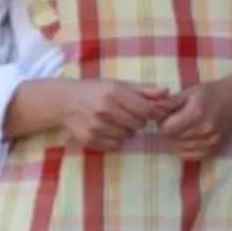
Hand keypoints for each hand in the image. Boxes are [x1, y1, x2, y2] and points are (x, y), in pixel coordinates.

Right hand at [52, 80, 175, 150]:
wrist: (64, 102)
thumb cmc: (96, 91)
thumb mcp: (119, 85)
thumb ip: (144, 90)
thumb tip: (167, 92)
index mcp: (114, 92)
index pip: (146, 109)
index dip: (149, 112)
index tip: (145, 110)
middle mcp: (105, 109)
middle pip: (138, 124)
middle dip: (136, 120)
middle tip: (126, 114)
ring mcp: (96, 126)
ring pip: (127, 136)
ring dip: (125, 131)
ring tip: (114, 121)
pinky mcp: (89, 139)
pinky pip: (115, 145)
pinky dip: (115, 140)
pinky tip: (106, 129)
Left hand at [161, 79, 231, 159]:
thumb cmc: (211, 93)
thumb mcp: (190, 91)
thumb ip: (170, 102)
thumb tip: (153, 109)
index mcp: (196, 113)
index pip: (167, 129)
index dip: (163, 123)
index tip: (168, 116)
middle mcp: (204, 131)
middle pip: (172, 139)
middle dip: (169, 131)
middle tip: (176, 121)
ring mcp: (210, 143)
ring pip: (179, 149)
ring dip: (176, 140)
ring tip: (184, 128)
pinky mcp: (214, 151)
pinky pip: (190, 156)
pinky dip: (185, 148)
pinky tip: (190, 138)